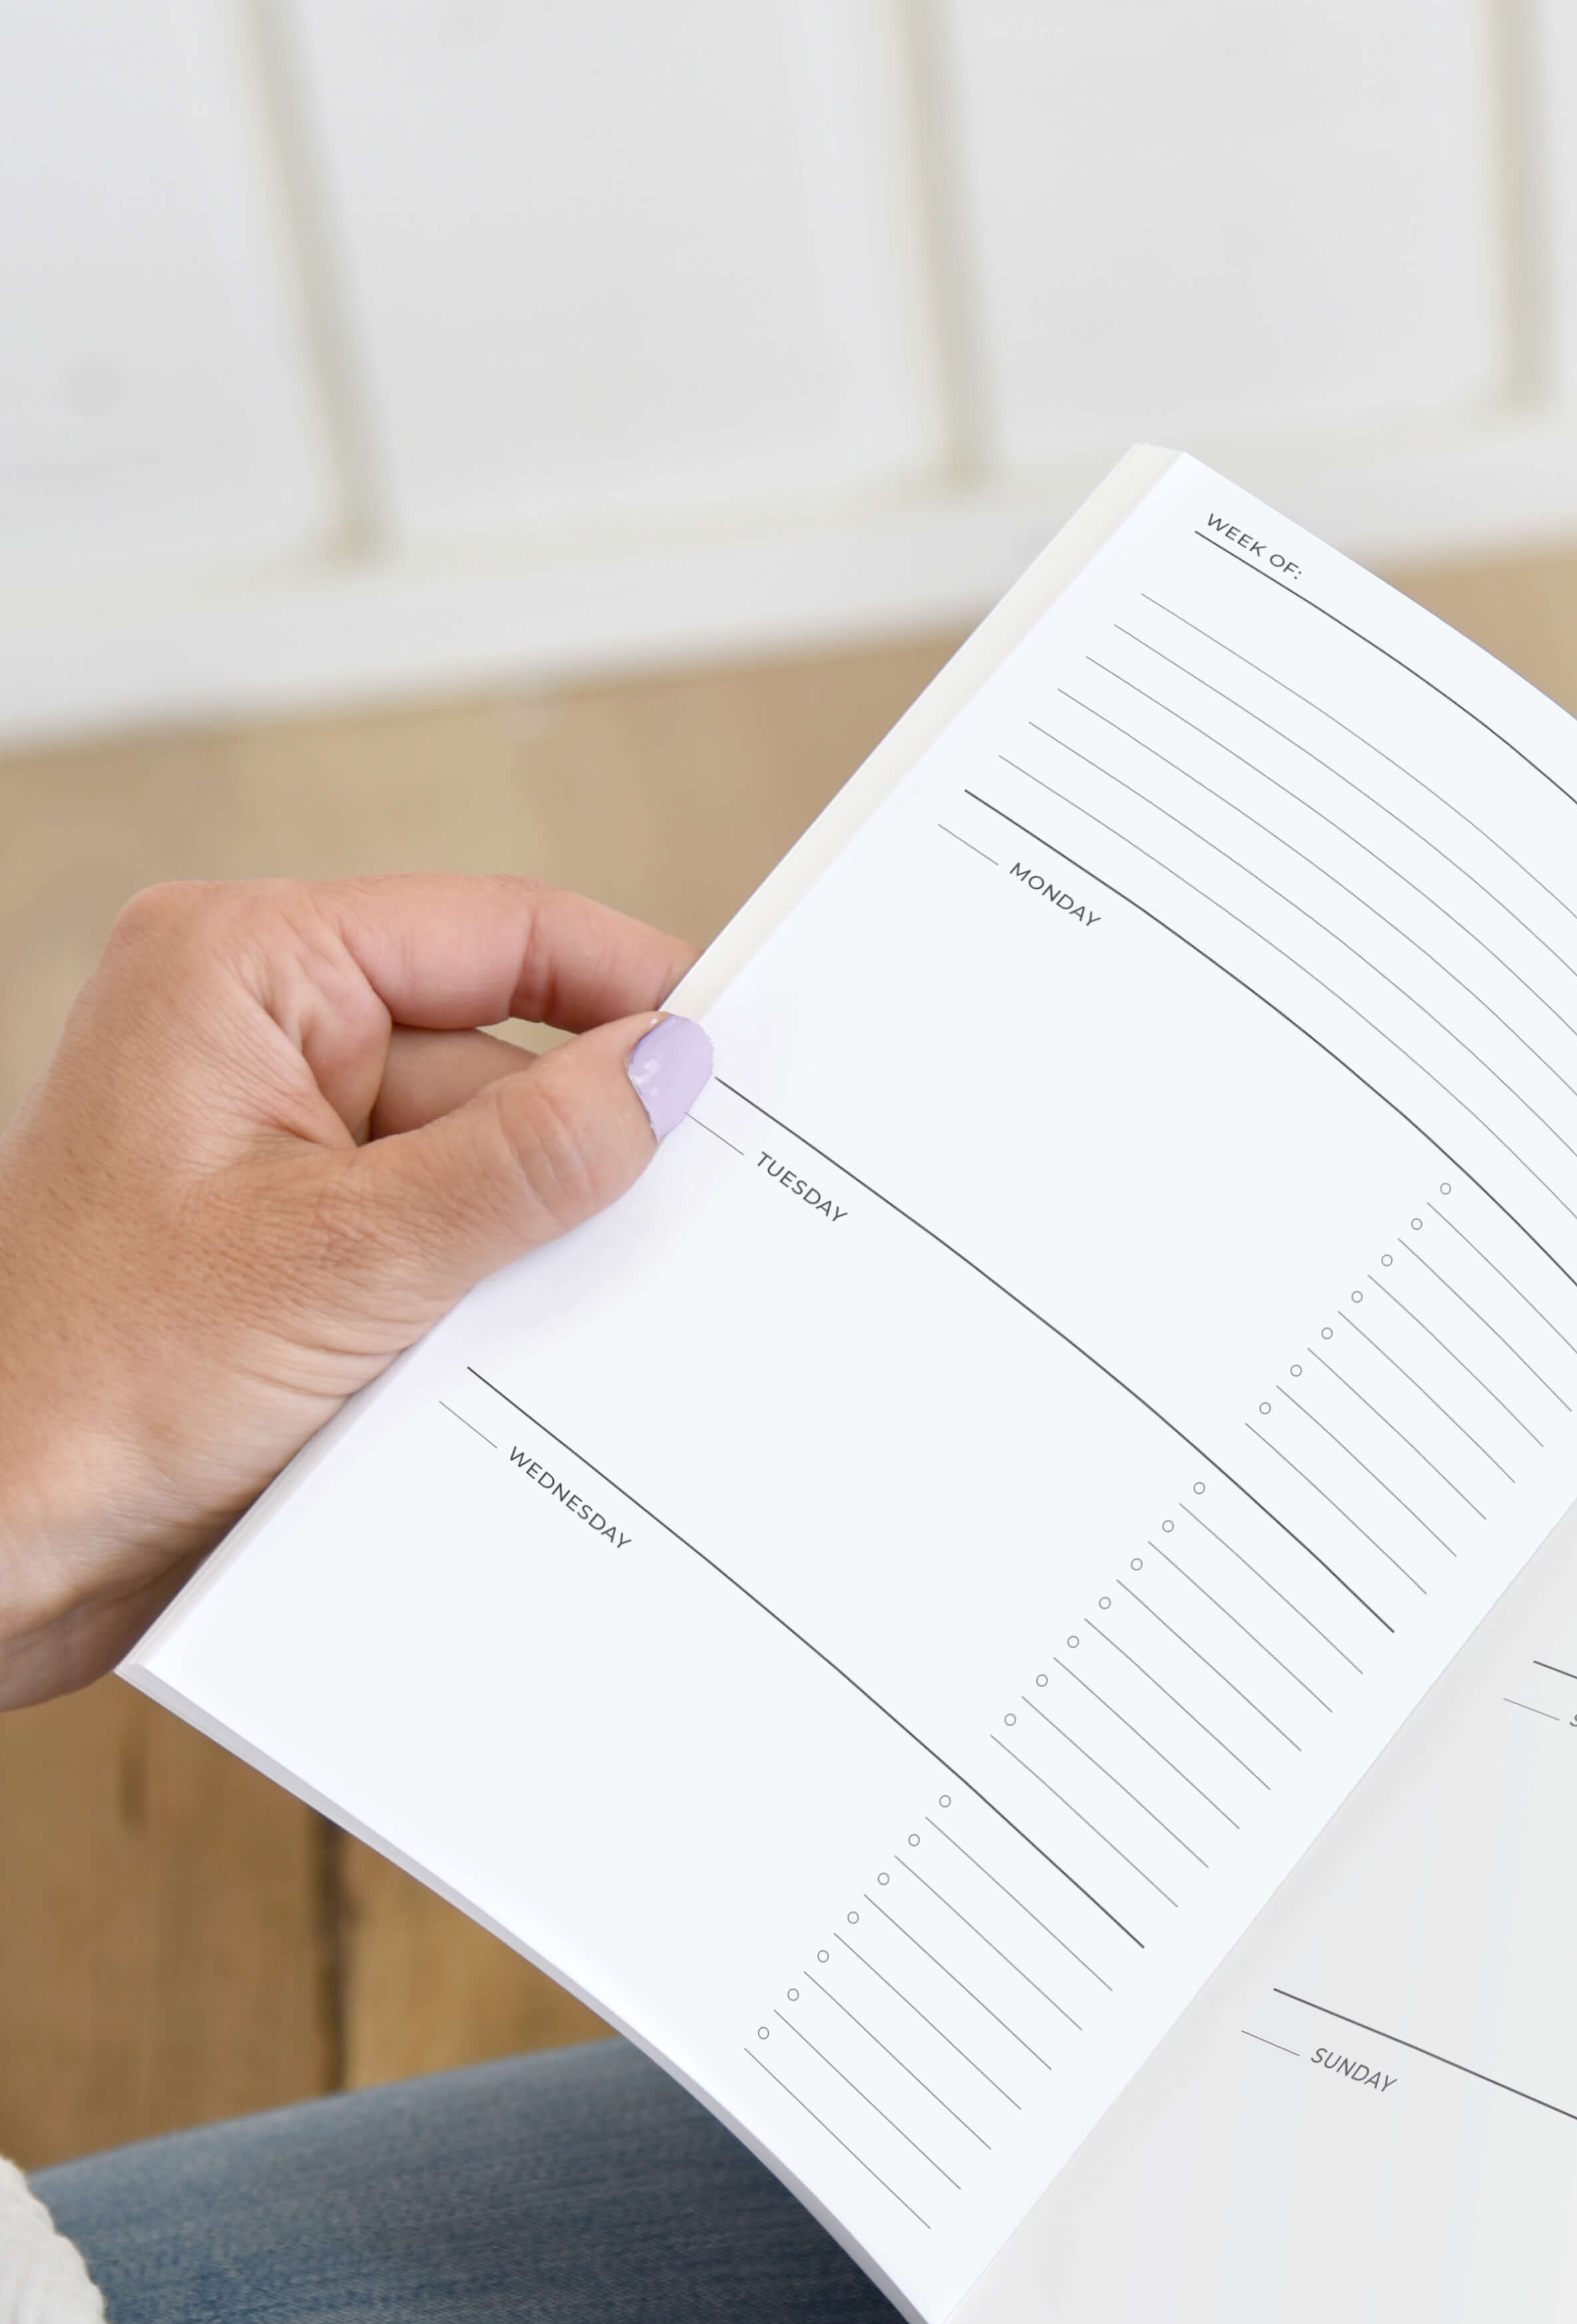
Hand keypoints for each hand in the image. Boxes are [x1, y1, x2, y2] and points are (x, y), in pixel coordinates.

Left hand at [0, 875, 711, 1709]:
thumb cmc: (84, 1391)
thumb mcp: (350, 1258)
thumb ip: (529, 1153)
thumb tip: (669, 1064)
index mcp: (246, 971)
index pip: (500, 932)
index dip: (632, 985)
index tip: (745, 1051)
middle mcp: (262, 1037)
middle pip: (506, 1054)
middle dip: (587, 1147)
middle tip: (693, 1214)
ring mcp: (282, 1147)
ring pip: (489, 1159)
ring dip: (537, 1240)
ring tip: (559, 1313)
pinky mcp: (299, 1245)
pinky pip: (451, 1237)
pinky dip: (496, 1292)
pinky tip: (517, 1352)